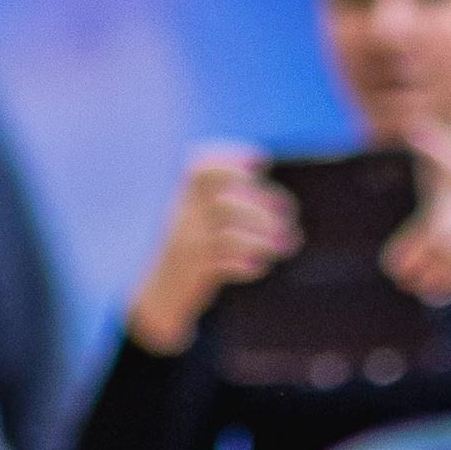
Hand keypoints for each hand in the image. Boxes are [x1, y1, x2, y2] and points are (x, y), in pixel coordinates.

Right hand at [127, 146, 298, 353]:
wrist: (161, 289)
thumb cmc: (193, 246)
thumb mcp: (198, 216)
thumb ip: (230, 201)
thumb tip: (277, 202)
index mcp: (185, 196)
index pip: (201, 170)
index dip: (231, 161)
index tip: (261, 161)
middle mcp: (184, 217)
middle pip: (225, 204)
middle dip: (262, 207)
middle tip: (289, 212)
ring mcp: (189, 245)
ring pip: (228, 237)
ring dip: (263, 239)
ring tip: (288, 243)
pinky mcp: (196, 273)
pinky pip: (223, 267)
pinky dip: (246, 265)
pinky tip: (260, 266)